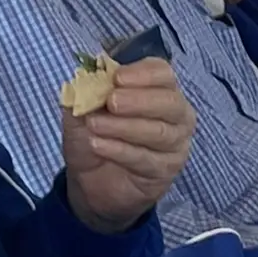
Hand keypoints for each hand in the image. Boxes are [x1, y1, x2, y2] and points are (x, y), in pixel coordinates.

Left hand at [62, 58, 192, 232]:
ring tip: (95, 125)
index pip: (162, 74)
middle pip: (170, 102)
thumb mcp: (82, 110)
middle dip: (139, 100)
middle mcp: (175, 115)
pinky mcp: (166, 170)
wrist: (92, 182)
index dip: (143, 74)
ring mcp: (175, 144)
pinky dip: (120, 150)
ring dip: (124, 127)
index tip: (116, 78)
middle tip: (111, 102)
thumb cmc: (95, 137)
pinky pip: (147, 158)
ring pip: (160, 132)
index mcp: (157, 91)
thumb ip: (86, 92)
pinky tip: (98, 145)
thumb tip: (89, 77)